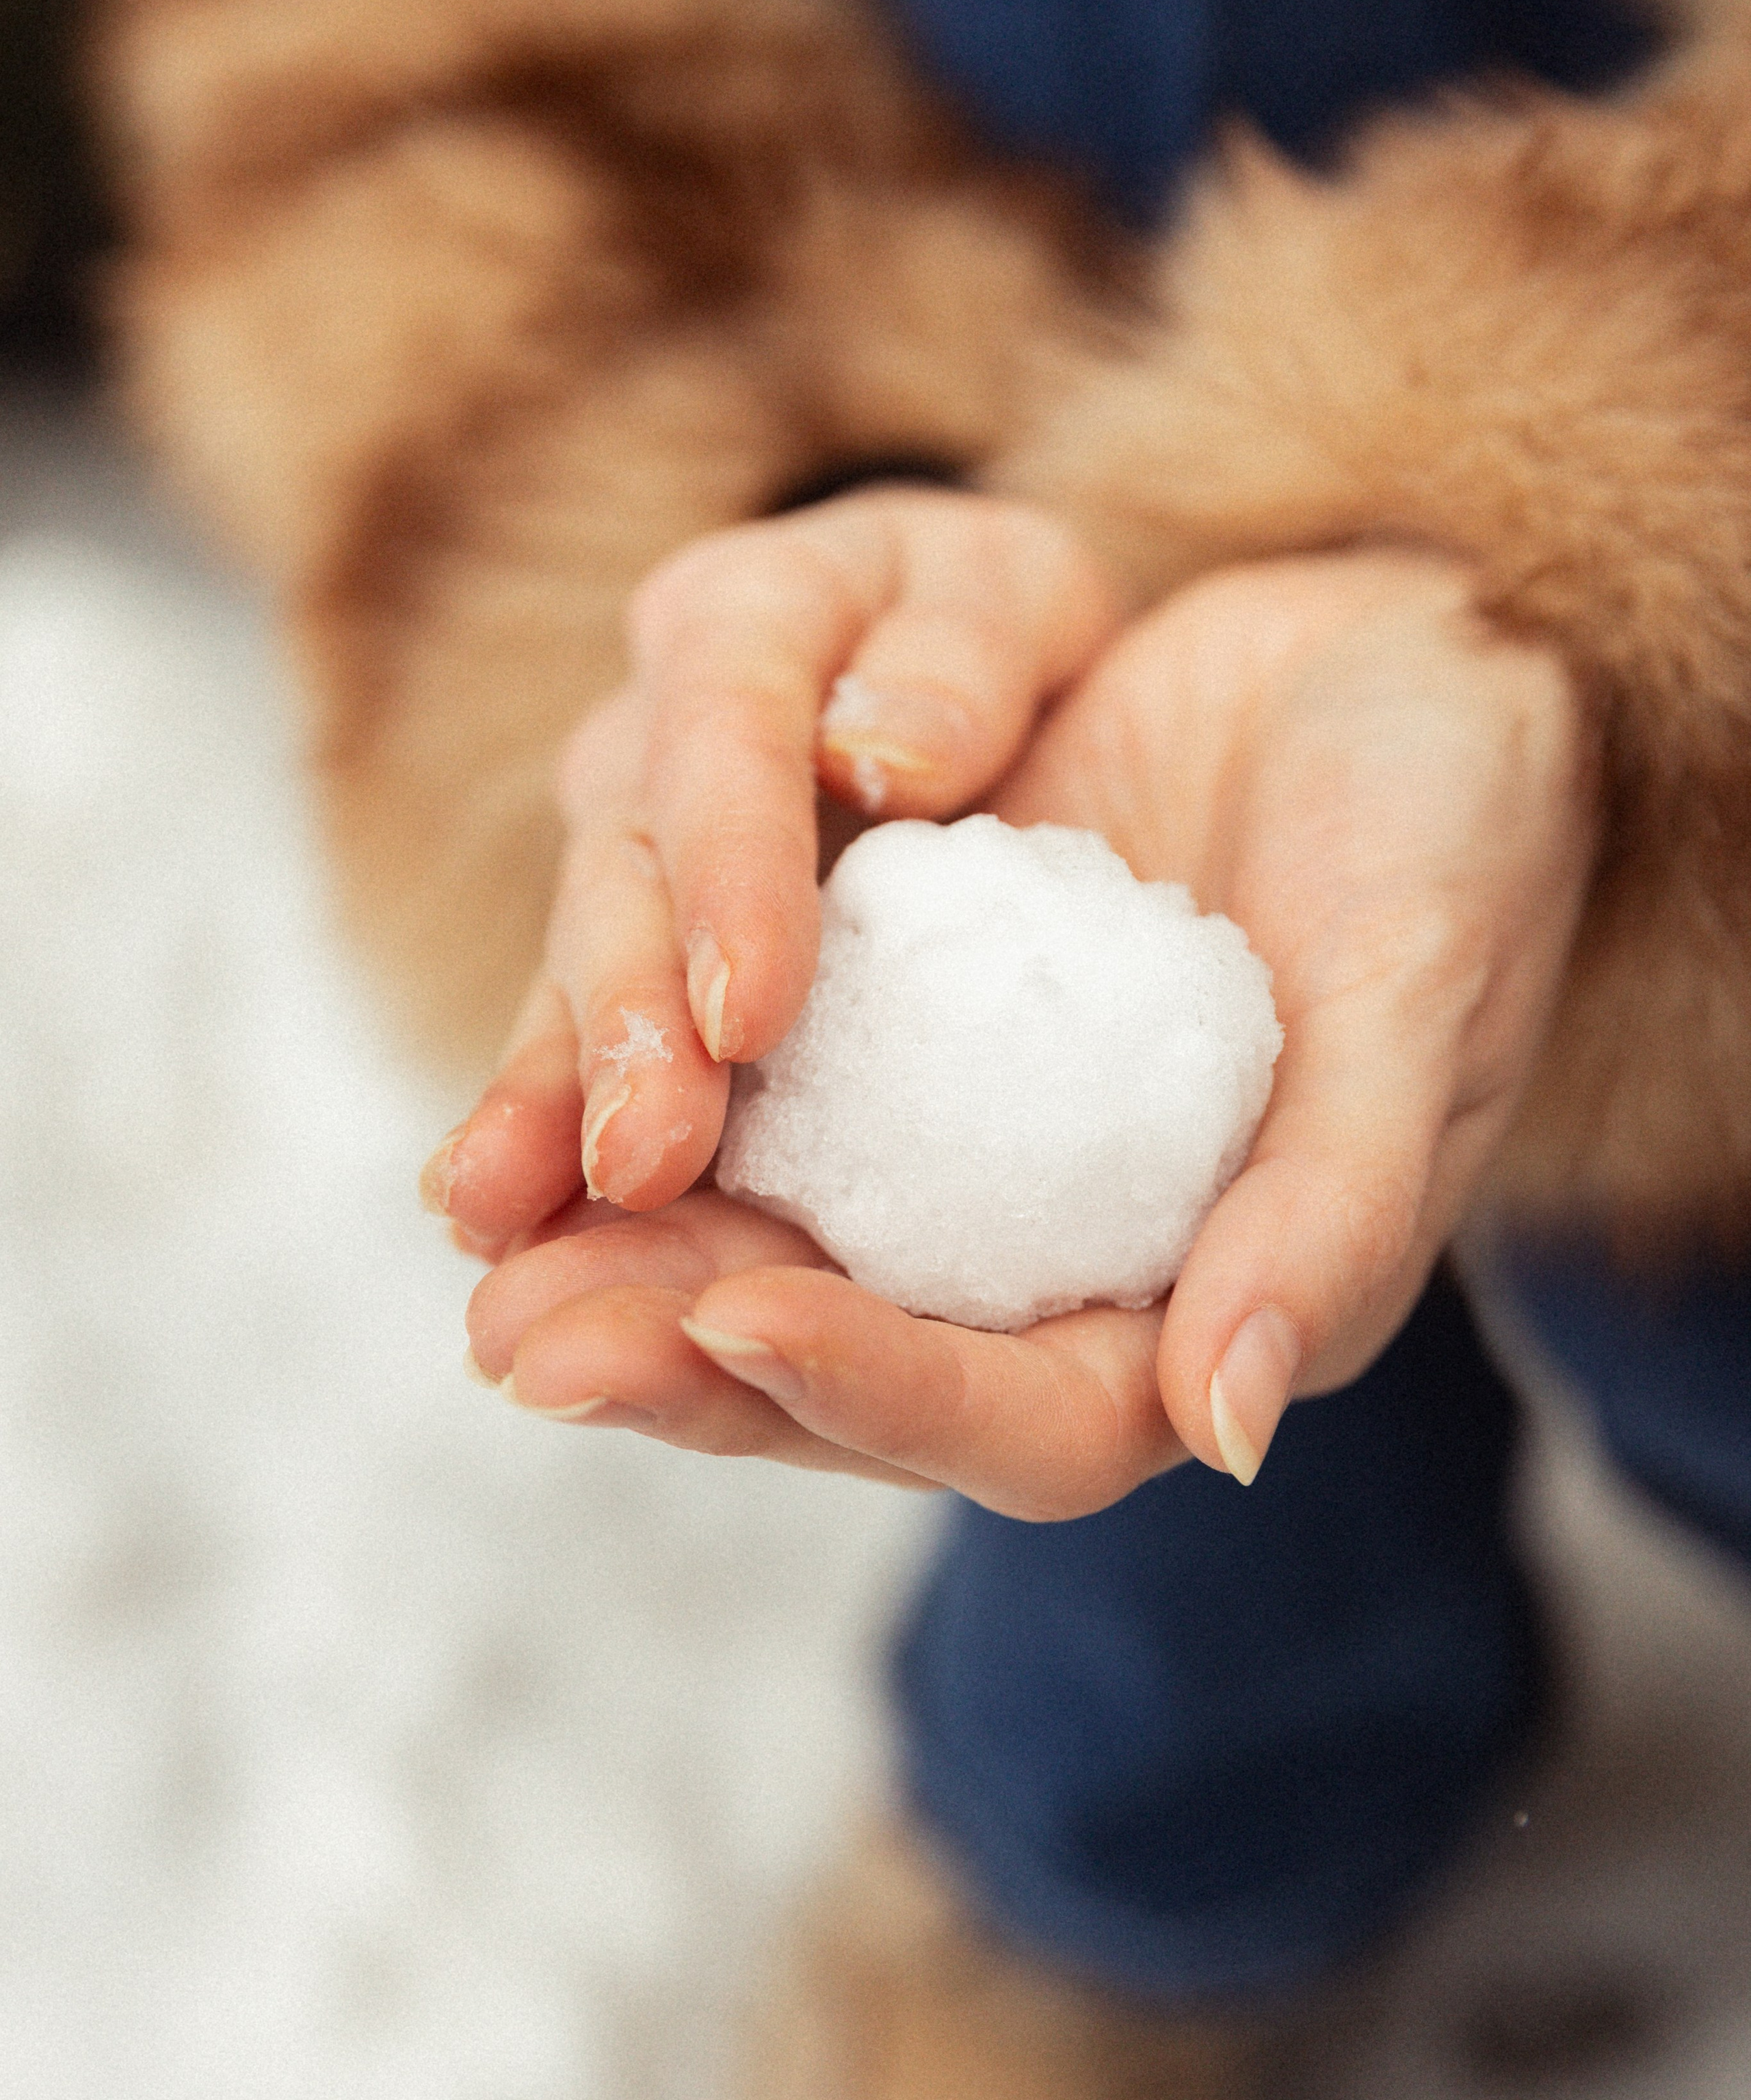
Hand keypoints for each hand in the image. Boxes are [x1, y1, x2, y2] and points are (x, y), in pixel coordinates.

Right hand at [420, 487, 1121, 1243]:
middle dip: (627, 1021)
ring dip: (549, 1104)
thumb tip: (888, 756)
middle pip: (624, 872)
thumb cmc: (1008, 645)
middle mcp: (651, 740)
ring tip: (507, 1217)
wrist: (976, 688)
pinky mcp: (620, 973)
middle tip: (642, 1156)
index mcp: (751, 617)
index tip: (753, 1012)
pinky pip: (565, 1058)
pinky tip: (495, 1231)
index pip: (726, 720)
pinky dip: (534, 1144)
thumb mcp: (1019, 600)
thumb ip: (964, 653)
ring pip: (569, 979)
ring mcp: (619, 860)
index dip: (729, 865)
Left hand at [446, 527, 1595, 1516]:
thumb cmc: (1451, 836)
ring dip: (620, 1253)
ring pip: (767, 1248)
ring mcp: (963, 1149)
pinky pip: (745, 1113)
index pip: (1035, 1421)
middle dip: (683, 1359)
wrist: (1395, 673)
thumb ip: (1333, 1212)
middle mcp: (1061, 1254)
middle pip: (854, 1364)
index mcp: (1203, 1298)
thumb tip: (1230, 1427)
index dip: (883, 1385)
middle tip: (523, 1344)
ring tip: (484, 1252)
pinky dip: (634, 1117)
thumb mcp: (1424, 1001)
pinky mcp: (889, 1028)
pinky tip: (518, 1130)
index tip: (735, 1318)